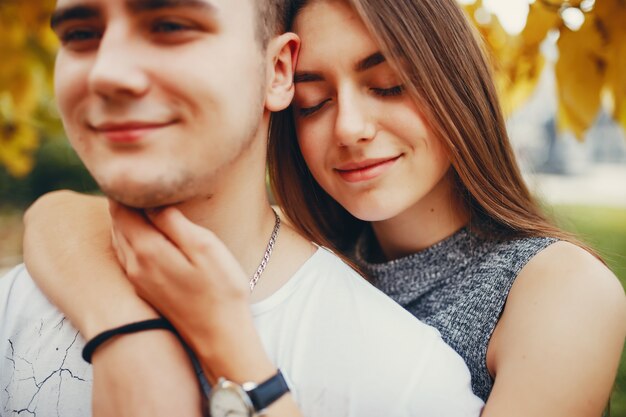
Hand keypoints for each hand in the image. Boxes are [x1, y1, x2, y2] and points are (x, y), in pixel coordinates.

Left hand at [23, 191, 204, 416]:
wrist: (220, 337)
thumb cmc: (220, 290)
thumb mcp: (204, 248)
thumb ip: (174, 222)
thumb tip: (153, 200)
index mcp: (146, 250)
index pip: (121, 210)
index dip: (125, 189)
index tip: (135, 173)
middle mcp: (134, 265)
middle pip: (117, 224)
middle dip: (123, 202)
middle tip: (136, 182)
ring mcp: (138, 281)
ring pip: (120, 241)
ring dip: (126, 220)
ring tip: (140, 202)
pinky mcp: (146, 291)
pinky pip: (127, 256)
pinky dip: (131, 238)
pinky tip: (145, 234)